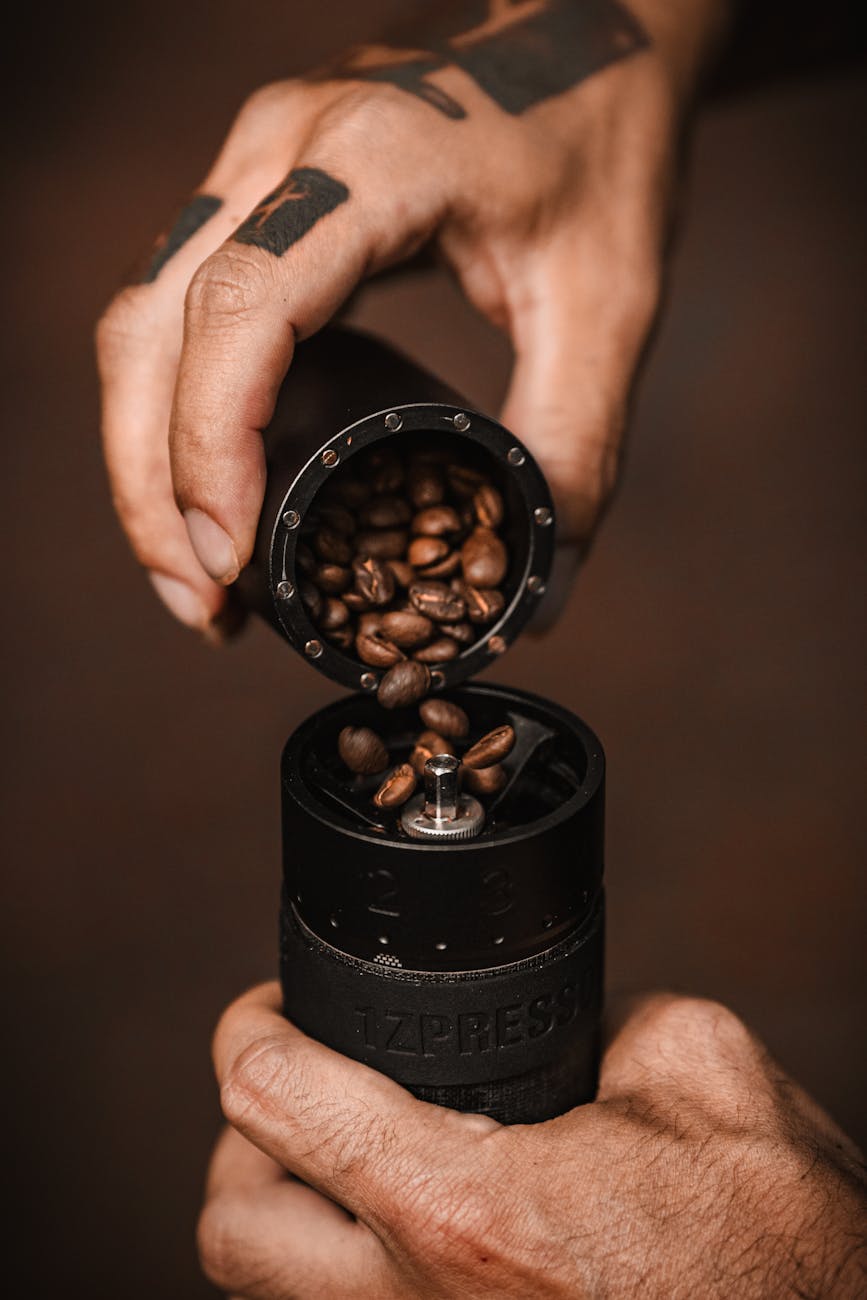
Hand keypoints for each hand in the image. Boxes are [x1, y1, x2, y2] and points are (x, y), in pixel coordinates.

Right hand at [96, 0, 728, 635]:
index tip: (233, 562)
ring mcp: (254, 162)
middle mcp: (281, 149)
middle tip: (203, 606)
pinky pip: (176, 308)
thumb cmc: (604, 144)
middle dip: (154, 483)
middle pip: (149, 327)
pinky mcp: (256, 191)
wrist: (589, 34)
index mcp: (369, 162)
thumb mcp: (610, 301)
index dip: (211, 449)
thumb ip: (575, 442)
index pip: (238, 311)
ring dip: (146, 457)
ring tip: (195, 576)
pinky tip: (209, 489)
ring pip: (140, 319)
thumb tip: (534, 592)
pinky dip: (175, 411)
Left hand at [198, 984, 866, 1297]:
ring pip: (270, 1297)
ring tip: (343, 1152)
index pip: (278, 1100)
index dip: (254, 1024)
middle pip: (234, 1225)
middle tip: (298, 1083)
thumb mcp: (698, 1070)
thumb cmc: (780, 1247)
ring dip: (286, 1212)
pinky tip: (408, 1220)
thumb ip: (601, 1018)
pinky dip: (346, 1267)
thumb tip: (558, 1020)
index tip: (272, 1004)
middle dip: (246, 1141)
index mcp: (468, 1213)